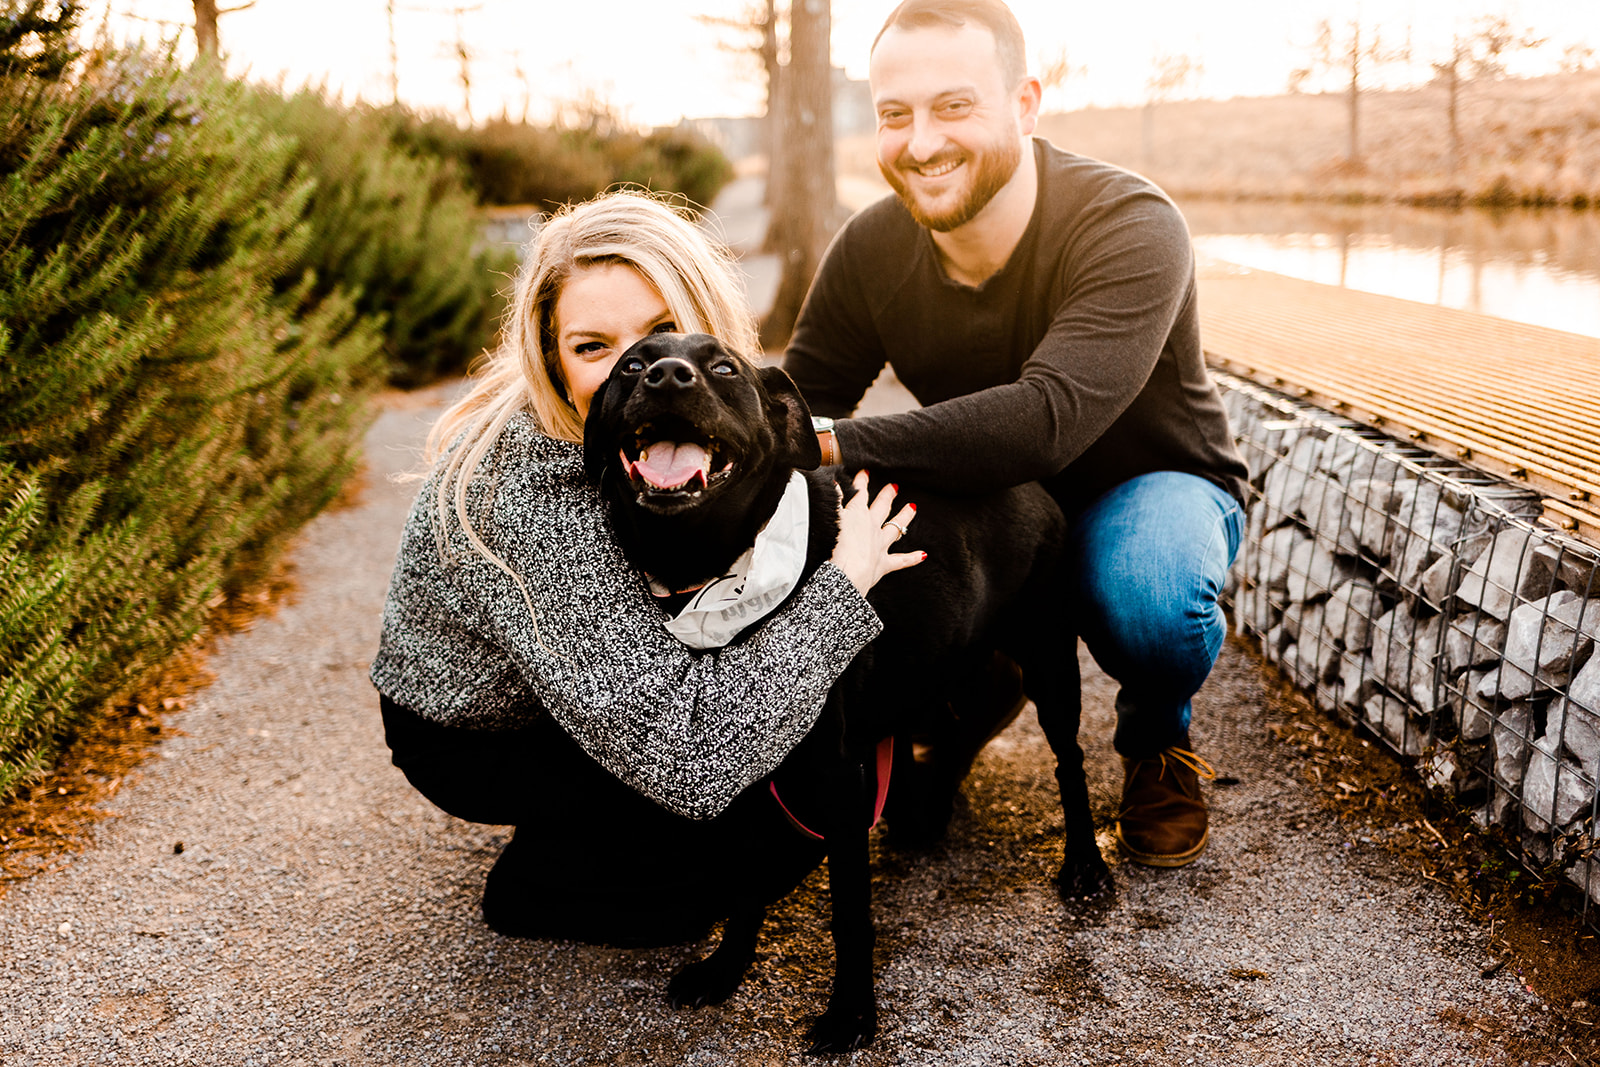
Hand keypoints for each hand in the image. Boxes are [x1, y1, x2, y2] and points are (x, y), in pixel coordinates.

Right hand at [830, 470, 923, 595]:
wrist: (847, 572)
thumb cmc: (835, 546)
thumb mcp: (830, 518)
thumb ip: (834, 500)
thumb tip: (833, 483)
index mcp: (858, 514)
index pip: (860, 493)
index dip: (862, 482)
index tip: (866, 473)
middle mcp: (872, 527)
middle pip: (882, 507)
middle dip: (887, 496)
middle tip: (894, 487)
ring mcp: (880, 545)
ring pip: (895, 528)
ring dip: (904, 518)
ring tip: (912, 508)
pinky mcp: (883, 564)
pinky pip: (901, 561)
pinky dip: (912, 558)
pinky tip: (923, 555)